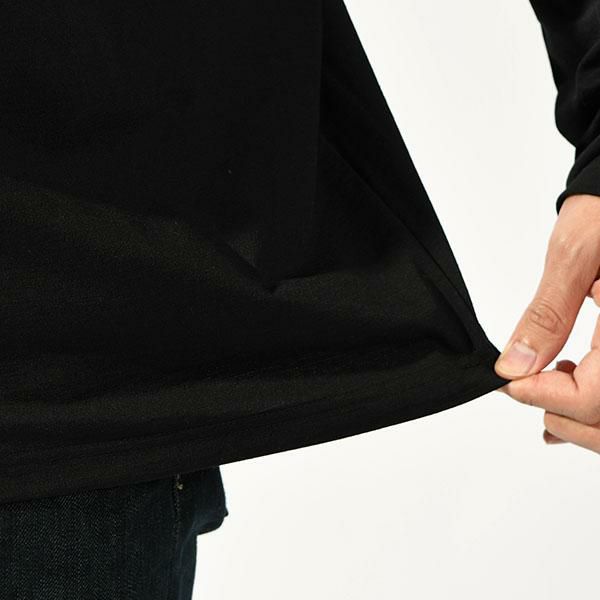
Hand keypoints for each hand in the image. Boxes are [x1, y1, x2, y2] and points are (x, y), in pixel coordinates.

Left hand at [494, 193, 599, 452]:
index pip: (595, 397)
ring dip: (579, 419)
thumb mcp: (574, 257)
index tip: (509, 381)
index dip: (546, 397)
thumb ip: (547, 317)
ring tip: (545, 387)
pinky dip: (594, 406)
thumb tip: (513, 368)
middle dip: (561, 415)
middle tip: (522, 386)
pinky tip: (570, 381)